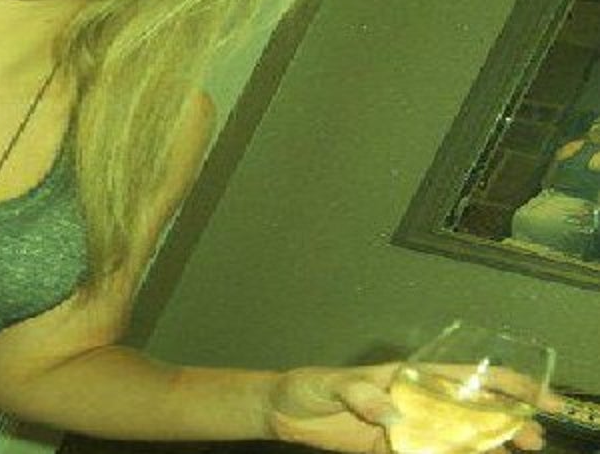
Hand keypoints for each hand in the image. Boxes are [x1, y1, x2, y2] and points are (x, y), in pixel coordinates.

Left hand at [268, 364, 558, 453]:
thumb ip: (359, 393)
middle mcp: (416, 401)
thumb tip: (393, 414)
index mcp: (408, 376)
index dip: (505, 383)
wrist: (283, 413)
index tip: (539, 396)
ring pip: (460, 438)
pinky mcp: (395, 451)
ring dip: (490, 446)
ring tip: (520, 453)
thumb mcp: (330, 383)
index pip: (465, 376)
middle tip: (534, 439)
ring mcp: (409, 428)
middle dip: (509, 421)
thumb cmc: (308, 386)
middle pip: (472, 410)